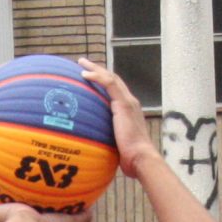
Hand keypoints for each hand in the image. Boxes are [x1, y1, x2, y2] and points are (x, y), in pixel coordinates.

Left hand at [75, 59, 158, 178]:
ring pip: (111, 78)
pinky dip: (97, 77)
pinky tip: (84, 75)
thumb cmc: (129, 158)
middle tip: (83, 64)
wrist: (140, 157)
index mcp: (128, 110)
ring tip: (81, 63)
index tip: (89, 78)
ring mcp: (128, 102)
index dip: (102, 82)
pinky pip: (109, 84)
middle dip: (98, 70)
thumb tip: (92, 146)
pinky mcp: (124, 104)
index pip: (115, 90)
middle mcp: (130, 102)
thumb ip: (106, 139)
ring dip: (95, 69)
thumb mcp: (115, 145)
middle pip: (113, 80)